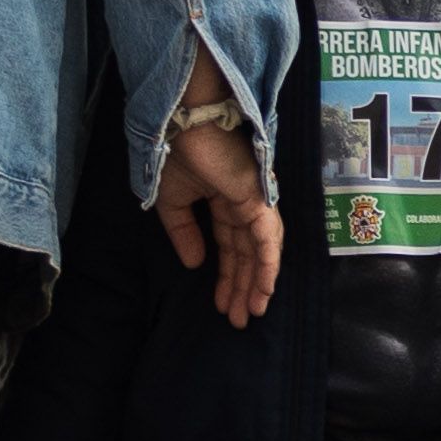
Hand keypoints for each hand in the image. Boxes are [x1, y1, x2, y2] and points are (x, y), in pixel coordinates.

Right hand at [156, 83, 279, 328]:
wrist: (184, 121)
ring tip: (249, 313)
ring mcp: (256, 202)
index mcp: (225, 202)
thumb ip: (183, 232)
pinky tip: (264, 291)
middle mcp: (245, 205)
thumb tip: (193, 264)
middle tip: (239, 320)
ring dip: (256, 285)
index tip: (222, 305)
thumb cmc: (178, 150)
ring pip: (261, 252)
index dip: (226, 276)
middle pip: (248, 255)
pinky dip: (267, 267)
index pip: (230, 247)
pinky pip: (268, 240)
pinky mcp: (260, 200)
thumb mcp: (172, 200)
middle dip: (242, 288)